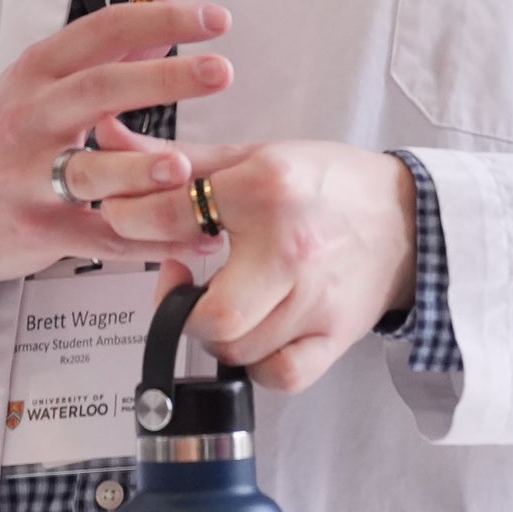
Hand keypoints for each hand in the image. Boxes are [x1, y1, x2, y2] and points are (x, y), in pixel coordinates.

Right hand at [0, 0, 233, 288]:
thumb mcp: (41, 82)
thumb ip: (109, 48)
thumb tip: (167, 6)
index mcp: (40, 72)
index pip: (104, 31)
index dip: (162, 21)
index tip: (212, 19)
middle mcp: (34, 116)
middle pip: (101, 89)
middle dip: (164, 80)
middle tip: (220, 71)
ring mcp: (32, 175)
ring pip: (92, 170)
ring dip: (141, 169)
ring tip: (185, 168)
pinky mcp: (40, 229)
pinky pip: (101, 236)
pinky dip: (151, 240)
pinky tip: (196, 233)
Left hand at [99, 140, 417, 392]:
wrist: (406, 218)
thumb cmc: (326, 184)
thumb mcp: (253, 156)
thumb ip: (178, 156)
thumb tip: (106, 135)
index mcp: (266, 189)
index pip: (173, 214)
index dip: (133, 222)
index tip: (128, 223)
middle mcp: (291, 248)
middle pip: (208, 315)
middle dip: (181, 306)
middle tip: (187, 282)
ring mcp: (316, 301)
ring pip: (237, 351)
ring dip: (218, 333)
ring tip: (225, 300)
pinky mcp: (336, 337)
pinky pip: (279, 376)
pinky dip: (259, 365)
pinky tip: (258, 333)